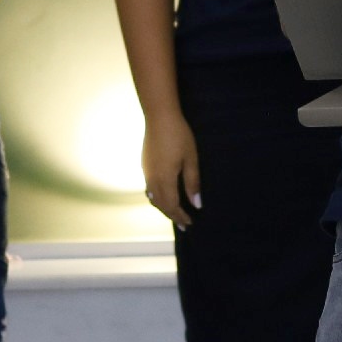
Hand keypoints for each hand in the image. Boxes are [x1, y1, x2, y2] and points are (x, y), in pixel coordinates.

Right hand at [140, 107, 199, 228]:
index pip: (172, 205)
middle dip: (172, 216)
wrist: (159, 117)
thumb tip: (196, 204)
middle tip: (184, 224)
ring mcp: (146, 172)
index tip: (190, 223)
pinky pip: (149, 189)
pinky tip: (163, 196)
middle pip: (160, 205)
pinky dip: (157, 198)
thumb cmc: (179, 136)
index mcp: (165, 180)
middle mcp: (152, 179)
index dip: (181, 216)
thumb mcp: (191, 159)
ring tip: (174, 213)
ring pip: (153, 198)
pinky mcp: (144, 165)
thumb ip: (192, 183)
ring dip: (163, 208)